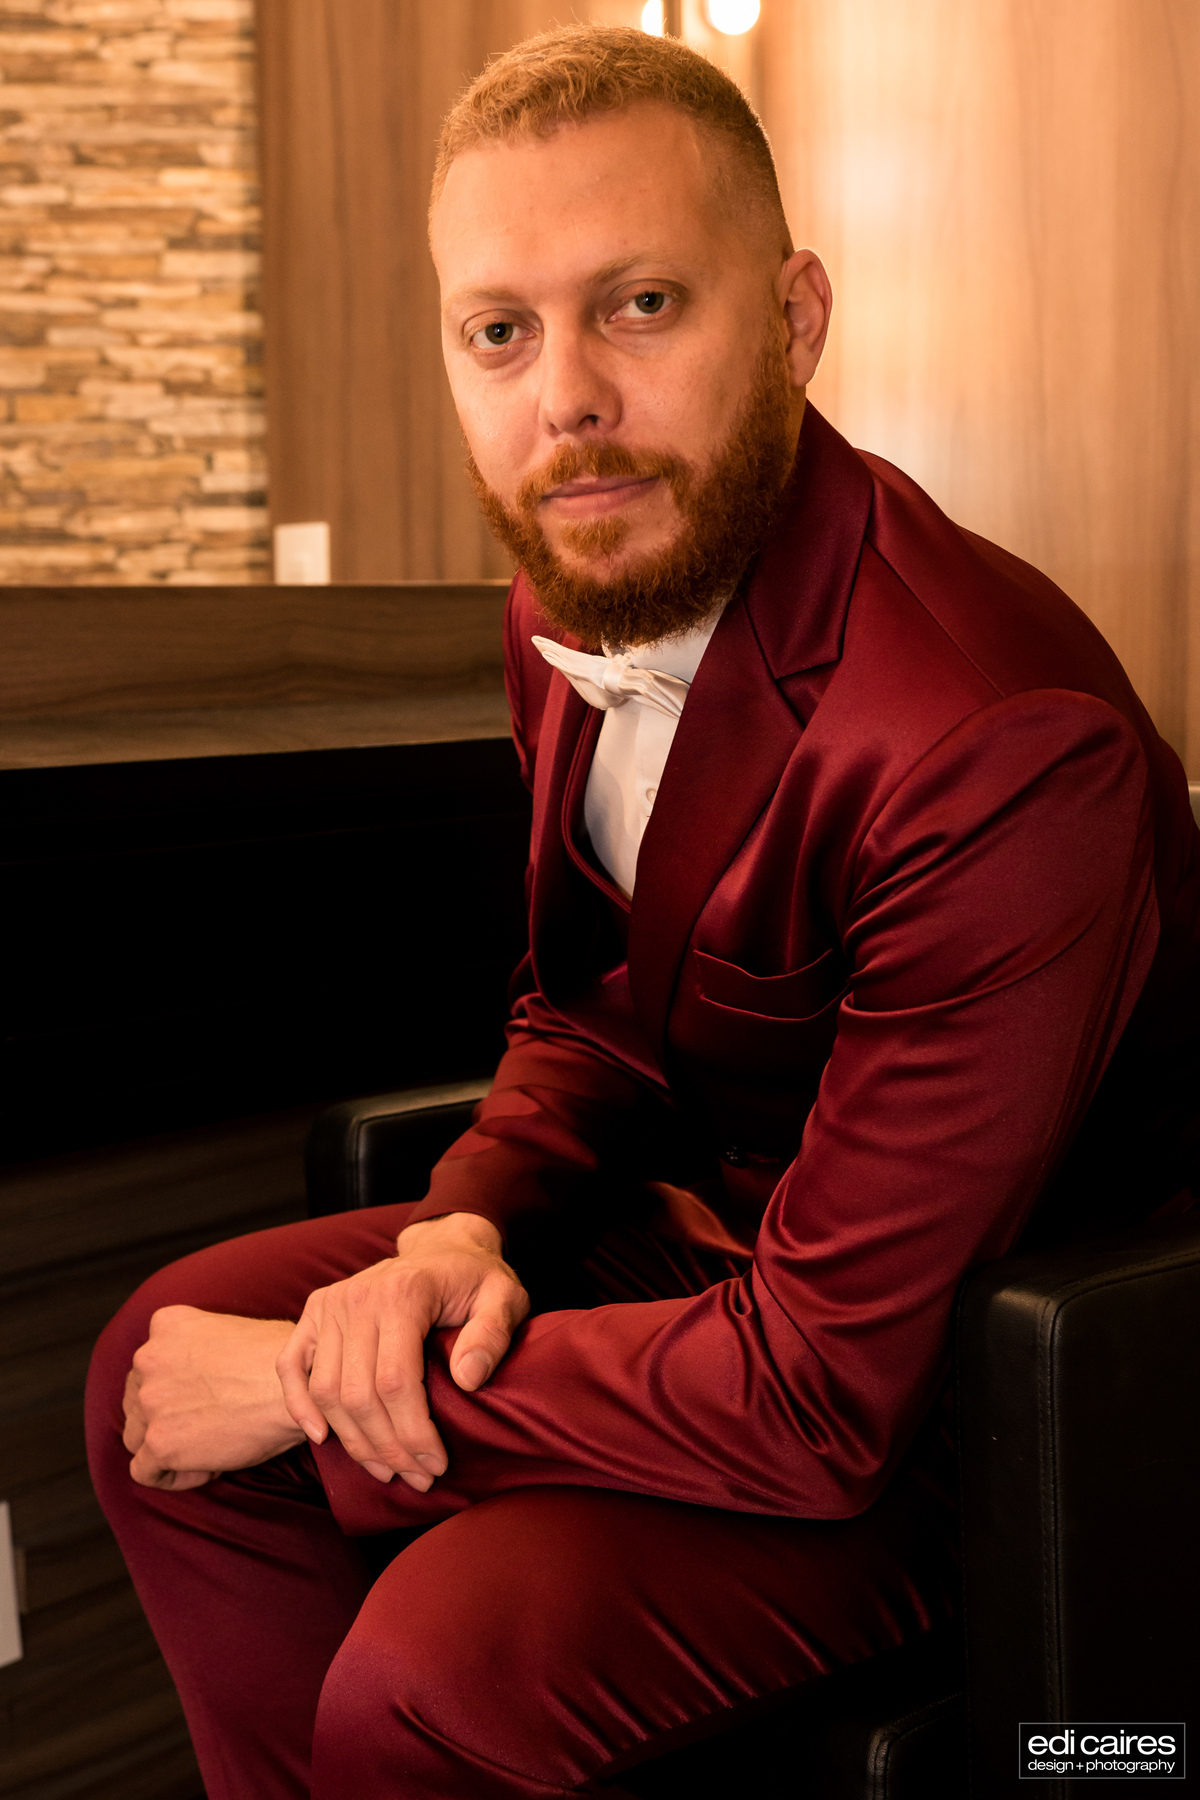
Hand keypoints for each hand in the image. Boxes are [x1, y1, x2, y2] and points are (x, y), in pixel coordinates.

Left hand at [123, 1307, 303, 1489]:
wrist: (297, 1388)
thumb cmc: (278, 1363)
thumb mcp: (228, 1331)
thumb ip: (196, 1348)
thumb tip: (195, 1377)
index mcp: (165, 1325)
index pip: (149, 1365)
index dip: (174, 1388)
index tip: (204, 1400)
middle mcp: (149, 1359)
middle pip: (138, 1400)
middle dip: (167, 1417)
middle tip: (209, 1425)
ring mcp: (151, 1401)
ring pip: (136, 1435)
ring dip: (167, 1445)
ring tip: (208, 1447)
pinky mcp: (159, 1442)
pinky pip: (146, 1470)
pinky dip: (172, 1475)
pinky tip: (207, 1467)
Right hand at [275, 1212, 528, 1491]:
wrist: (441, 1248)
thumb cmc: (475, 1280)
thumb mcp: (505, 1297)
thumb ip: (493, 1334)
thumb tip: (468, 1380)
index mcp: (404, 1294)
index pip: (397, 1381)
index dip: (414, 1433)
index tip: (437, 1465)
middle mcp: (358, 1297)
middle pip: (358, 1394)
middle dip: (388, 1448)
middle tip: (417, 1478)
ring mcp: (331, 1304)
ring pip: (325, 1391)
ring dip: (353, 1441)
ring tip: (386, 1470)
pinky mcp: (314, 1312)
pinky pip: (291, 1366)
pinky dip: (300, 1406)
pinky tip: (322, 1438)